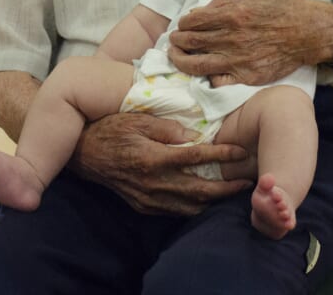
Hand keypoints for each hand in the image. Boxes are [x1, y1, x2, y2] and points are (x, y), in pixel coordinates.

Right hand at [69, 112, 249, 214]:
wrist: (85, 154)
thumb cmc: (112, 129)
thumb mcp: (138, 120)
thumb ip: (167, 128)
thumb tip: (194, 136)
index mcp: (153, 158)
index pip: (196, 158)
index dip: (221, 155)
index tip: (240, 150)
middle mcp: (153, 182)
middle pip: (199, 190)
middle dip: (226, 187)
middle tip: (247, 181)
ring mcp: (148, 198)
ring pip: (189, 206)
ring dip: (213, 201)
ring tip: (232, 192)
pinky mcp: (143, 207)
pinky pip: (174, 212)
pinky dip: (193, 207)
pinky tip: (204, 200)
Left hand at [168, 0, 332, 85]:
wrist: (311, 31)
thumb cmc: (284, 8)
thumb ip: (225, 3)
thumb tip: (201, 12)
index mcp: (232, 14)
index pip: (193, 21)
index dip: (183, 24)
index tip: (181, 26)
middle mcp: (231, 37)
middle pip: (191, 42)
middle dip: (177, 42)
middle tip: (173, 42)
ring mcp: (238, 59)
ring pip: (197, 64)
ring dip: (181, 60)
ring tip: (176, 57)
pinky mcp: (247, 76)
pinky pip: (219, 82)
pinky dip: (208, 79)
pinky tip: (203, 75)